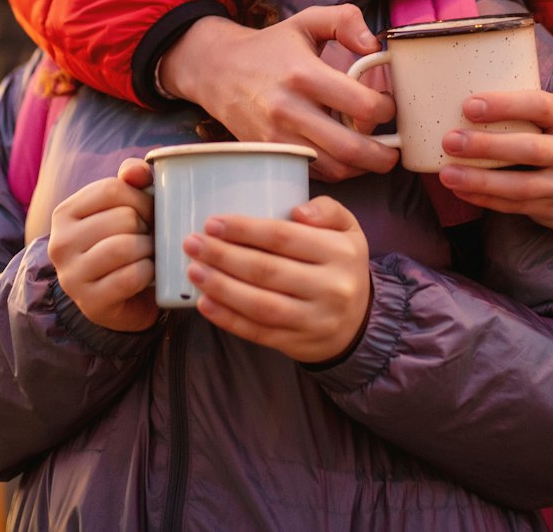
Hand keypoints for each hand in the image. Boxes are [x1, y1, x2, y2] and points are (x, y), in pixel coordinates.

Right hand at [47, 158, 157, 332]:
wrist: (121, 300)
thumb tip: (137, 171)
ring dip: (148, 251)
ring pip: (126, 247)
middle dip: (147, 227)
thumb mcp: (124, 208)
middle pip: (123, 218)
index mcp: (64, 213)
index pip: (112, 189)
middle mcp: (60, 244)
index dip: (142, 198)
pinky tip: (146, 275)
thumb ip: (132, 181)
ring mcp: (71, 276)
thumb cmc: (123, 244)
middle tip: (147, 239)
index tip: (148, 213)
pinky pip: (131, 277)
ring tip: (147, 255)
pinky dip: (149, 274)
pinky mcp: (90, 303)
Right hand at [162, 9, 396, 182]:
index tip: (388, 106)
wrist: (217, 71)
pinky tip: (344, 157)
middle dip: (384, 155)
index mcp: (303, 74)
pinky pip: (314, 174)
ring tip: (373, 154)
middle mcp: (289, 110)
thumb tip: (374, 44)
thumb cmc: (270, 48)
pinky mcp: (270, 155)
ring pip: (335, 169)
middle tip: (394, 149)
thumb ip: (345, 20)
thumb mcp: (306, 21)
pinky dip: (336, 172)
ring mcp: (277, 138)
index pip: (362, 106)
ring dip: (362, 168)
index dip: (386, 110)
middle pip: (352, 149)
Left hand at [183, 198, 372, 363]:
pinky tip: (205, 303)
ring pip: (260, 304)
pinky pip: (258, 332)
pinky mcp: (298, 343)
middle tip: (192, 244)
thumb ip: (327, 210)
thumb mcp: (348, 230)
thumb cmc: (342, 266)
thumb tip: (298, 211)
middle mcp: (330, 288)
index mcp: (341, 253)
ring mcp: (314, 320)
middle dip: (223, 256)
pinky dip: (228, 318)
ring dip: (221, 287)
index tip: (213, 223)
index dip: (245, 230)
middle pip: (267, 270)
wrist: (360, 322)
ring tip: (194, 270)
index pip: (284, 238)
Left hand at [436, 91, 552, 234]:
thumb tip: (470, 97)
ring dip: (480, 181)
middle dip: (487, 146)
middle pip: (529, 149)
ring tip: (447, 174)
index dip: (504, 105)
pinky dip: (485, 199)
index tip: (469, 105)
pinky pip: (514, 206)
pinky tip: (461, 191)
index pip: (541, 106)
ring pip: (520, 186)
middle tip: (451, 141)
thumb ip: (529, 110)